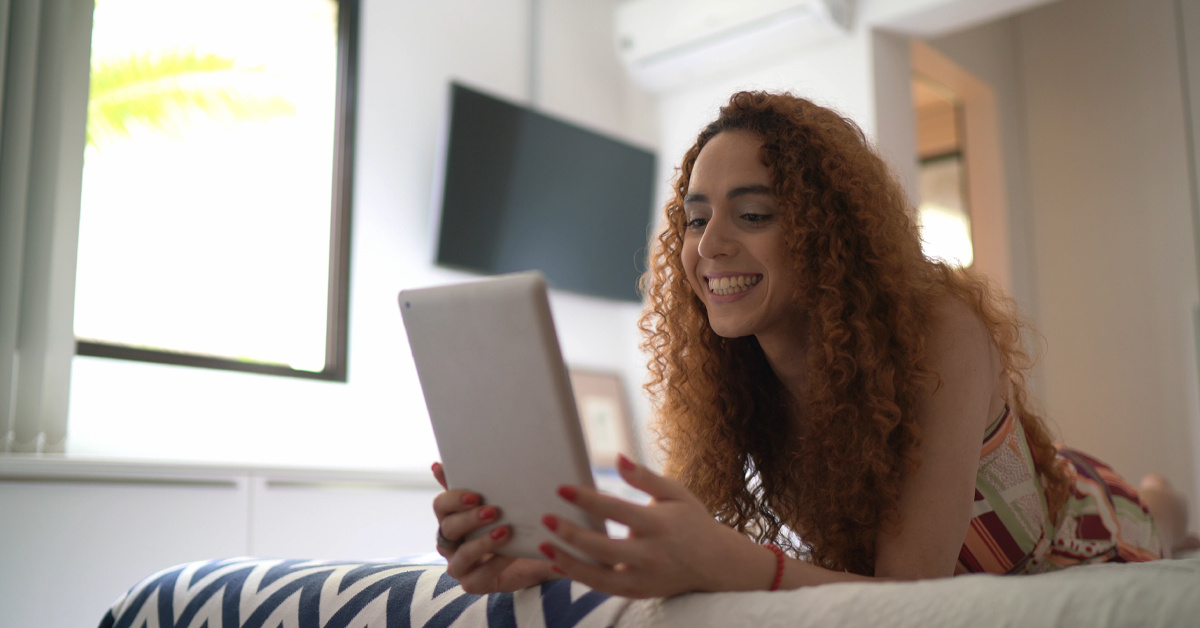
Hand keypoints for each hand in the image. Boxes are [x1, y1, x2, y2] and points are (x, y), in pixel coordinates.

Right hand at [431, 462, 559, 592]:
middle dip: (469, 519)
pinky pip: (477, 577)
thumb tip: (437, 464)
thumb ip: (473, 483)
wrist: (535, 551)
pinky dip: (494, 564)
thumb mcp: (497, 499)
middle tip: (492, 510)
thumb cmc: (511, 521)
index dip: (454, 499)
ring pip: (460, 555)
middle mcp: (450, 542)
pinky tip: (510, 553)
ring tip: (504, 531)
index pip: (440, 506)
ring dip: (481, 543)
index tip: (476, 495)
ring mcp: (459, 565)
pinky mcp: (473, 583)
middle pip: (448, 529)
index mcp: (451, 518)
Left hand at [537, 455, 775, 597]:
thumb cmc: (692, 520)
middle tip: (546, 518)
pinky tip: (558, 562)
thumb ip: (645, 477)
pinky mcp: (639, 592)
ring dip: (568, 560)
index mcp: (659, 525)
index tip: (561, 488)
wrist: (716, 563)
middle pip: (602, 546)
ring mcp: (645, 578)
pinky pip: (603, 587)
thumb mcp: (675, 492)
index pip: (617, 510)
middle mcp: (651, 555)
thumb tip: (617, 457)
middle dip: (571, 532)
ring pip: (598, 575)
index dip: (587, 499)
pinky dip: (579, 577)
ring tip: (544, 544)